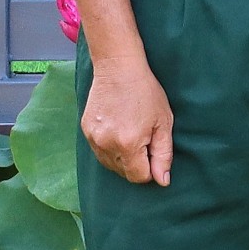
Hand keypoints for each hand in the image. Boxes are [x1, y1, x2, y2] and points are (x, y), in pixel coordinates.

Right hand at [82, 60, 173, 185]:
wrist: (118, 68)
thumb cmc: (146, 92)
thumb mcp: (163, 122)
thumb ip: (163, 155)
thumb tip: (162, 181)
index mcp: (128, 144)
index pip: (139, 177)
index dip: (150, 168)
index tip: (153, 149)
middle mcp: (106, 145)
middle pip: (123, 172)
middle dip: (137, 162)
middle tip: (144, 136)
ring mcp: (93, 139)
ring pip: (110, 164)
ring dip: (122, 157)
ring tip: (130, 131)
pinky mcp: (85, 131)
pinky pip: (99, 151)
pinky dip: (110, 147)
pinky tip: (118, 127)